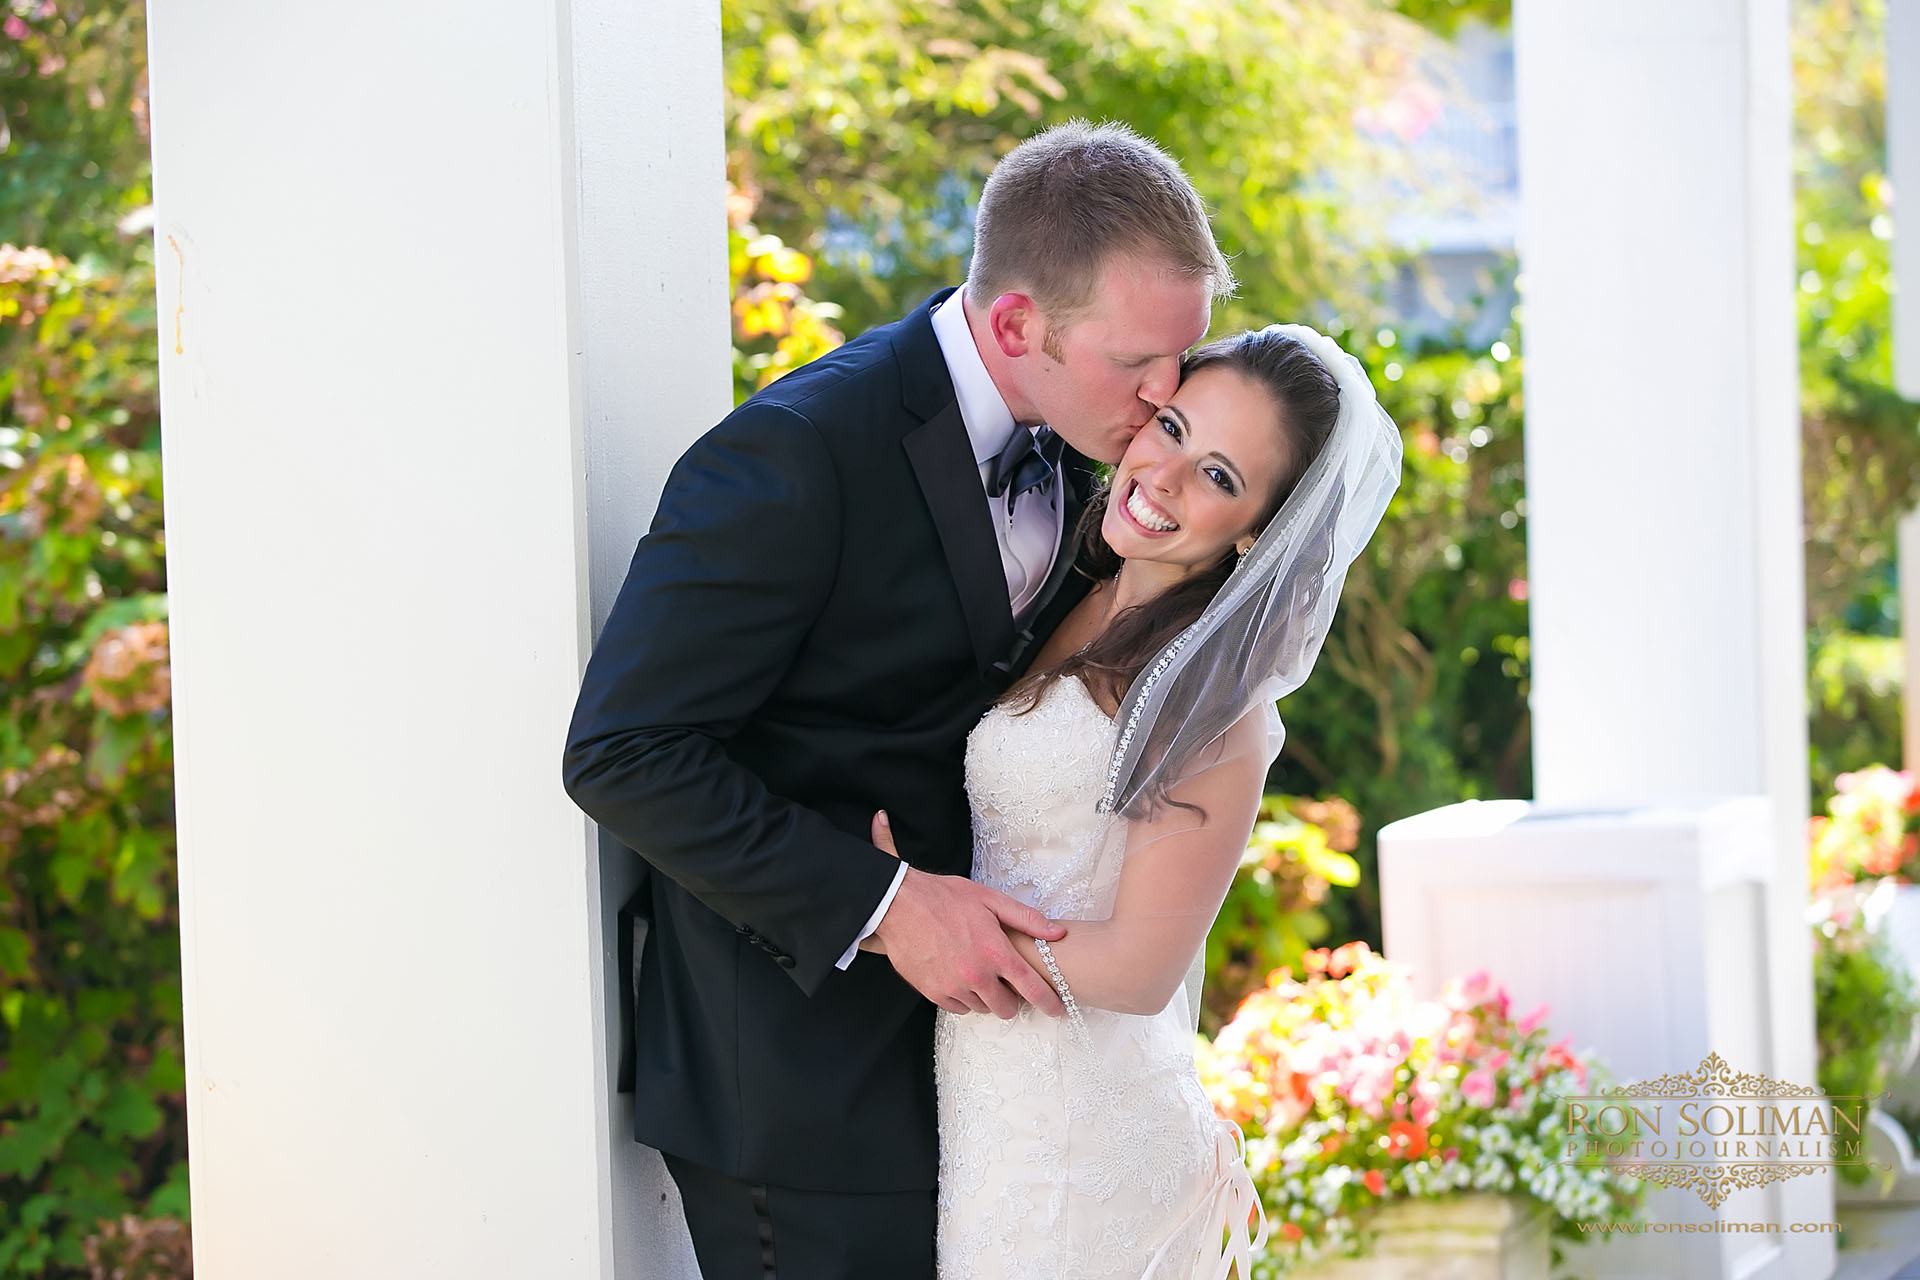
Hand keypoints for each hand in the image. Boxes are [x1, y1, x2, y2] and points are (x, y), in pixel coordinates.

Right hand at [867, 809, 1067, 1018]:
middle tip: (1006, 983)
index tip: (1057, 1009)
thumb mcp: (991, 899)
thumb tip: (1057, 934)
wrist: (901, 904)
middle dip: (1011, 999)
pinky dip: (964, 998)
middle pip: (1006, 1007)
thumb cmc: (946, 897)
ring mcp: (953, 986)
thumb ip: (1027, 919)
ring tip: (979, 974)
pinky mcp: (933, 992)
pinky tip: (960, 978)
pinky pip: (958, 1008)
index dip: (1048, 1002)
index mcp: (995, 952)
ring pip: (981, 1008)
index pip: (1031, 988)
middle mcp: (976, 975)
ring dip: (985, 997)